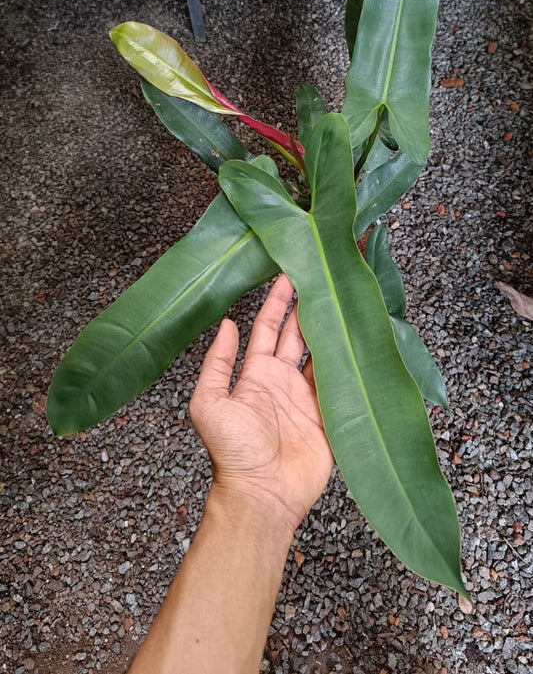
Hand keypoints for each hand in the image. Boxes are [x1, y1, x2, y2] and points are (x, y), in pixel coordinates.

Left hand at [189, 275, 333, 534]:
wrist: (262, 494)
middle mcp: (283, 379)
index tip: (287, 272)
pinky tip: (357, 340)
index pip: (269, 326)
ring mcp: (308, 396)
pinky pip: (341, 381)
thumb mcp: (209, 404)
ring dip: (330, 328)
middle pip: (299, 333)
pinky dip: (348, 361)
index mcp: (256, 373)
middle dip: (308, 304)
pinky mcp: (329, 414)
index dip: (278, 300)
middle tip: (322, 276)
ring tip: (343, 300)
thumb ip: (217, 363)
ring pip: (323, 352)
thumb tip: (226, 324)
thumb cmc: (232, 453)